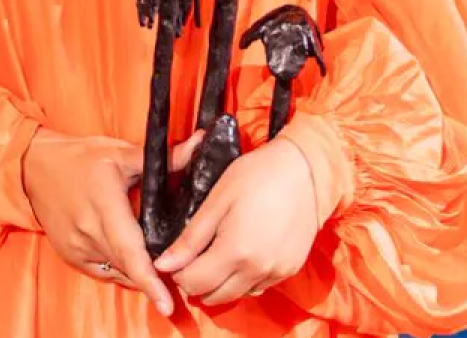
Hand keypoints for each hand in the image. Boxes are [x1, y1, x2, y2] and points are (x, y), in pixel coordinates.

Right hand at [22, 128, 202, 315]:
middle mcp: (88, 232)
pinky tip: (133, 261)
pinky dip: (122, 270)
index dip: (149, 279)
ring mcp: (77, 248)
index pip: (130, 250)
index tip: (167, 303)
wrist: (34, 168)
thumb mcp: (122, 153)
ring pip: (118, 271)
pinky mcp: (71, 256)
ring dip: (139, 273)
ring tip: (160, 270)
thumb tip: (201, 145)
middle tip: (179, 282)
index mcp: (104, 204)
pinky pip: (105, 272)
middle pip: (128, 265)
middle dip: (155, 278)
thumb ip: (165, 157)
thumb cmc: (80, 158)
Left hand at [153, 138, 320, 305]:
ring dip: (221, 284)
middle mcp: (257, 270)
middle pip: (214, 297)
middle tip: (196, 258)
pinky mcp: (291, 269)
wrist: (304, 170)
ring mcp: (277, 272)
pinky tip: (242, 256)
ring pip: (237, 295)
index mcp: (235, 252)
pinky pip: (259, 287)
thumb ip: (190, 239)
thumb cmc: (256, 176)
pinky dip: (245, 280)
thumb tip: (162, 264)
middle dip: (198, 282)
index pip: (194, 284)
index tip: (179, 257)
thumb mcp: (216, 201)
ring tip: (218, 255)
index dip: (179, 274)